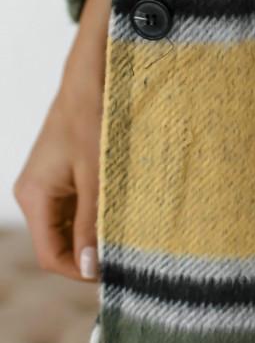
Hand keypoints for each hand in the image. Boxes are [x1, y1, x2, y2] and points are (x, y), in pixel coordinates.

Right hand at [13, 0, 110, 281]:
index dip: (83, 271)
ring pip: (74, 224)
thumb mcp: (97, 173)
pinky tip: (128, 205)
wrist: (94, 70)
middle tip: (133, 251)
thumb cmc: (93, 114)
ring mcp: (51, 183)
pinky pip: (82, 204)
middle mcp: (36, 193)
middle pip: (62, 243)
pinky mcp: (68, 172)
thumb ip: (91, 222)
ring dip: (100, 229)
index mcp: (33, 195)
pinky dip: (102, 210)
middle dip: (94, 250)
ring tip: (133, 228)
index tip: (119, 271)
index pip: (52, 255)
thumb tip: (91, 269)